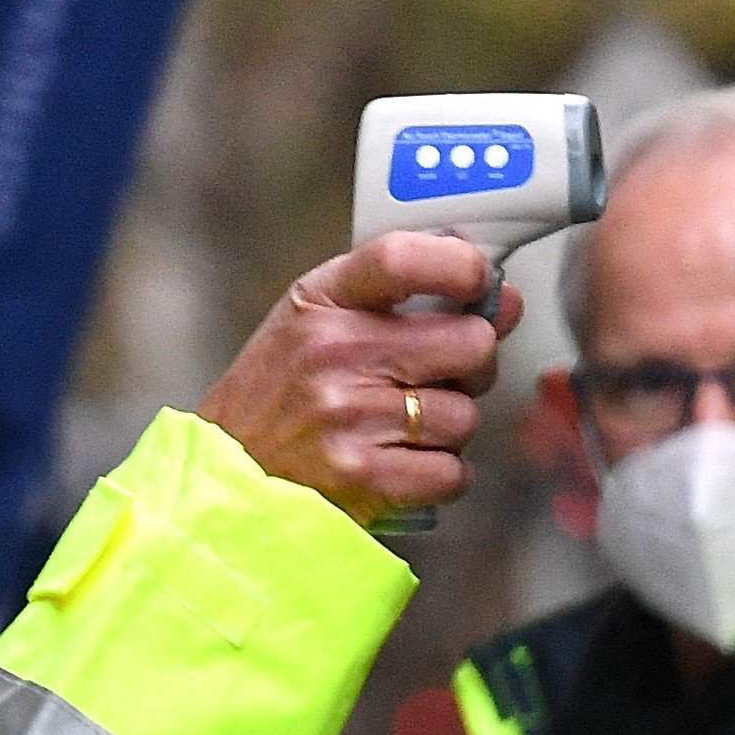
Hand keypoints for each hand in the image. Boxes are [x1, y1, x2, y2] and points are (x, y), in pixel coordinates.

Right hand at [201, 233, 517, 521]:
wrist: (230, 474)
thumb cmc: (281, 394)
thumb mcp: (317, 322)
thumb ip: (402, 303)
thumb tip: (505, 303)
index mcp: (323, 302)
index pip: (403, 259)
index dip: (462, 265)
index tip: (481, 281)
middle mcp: (335, 351)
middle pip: (470, 343)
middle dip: (473, 364)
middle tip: (444, 377)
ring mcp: (349, 414)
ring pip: (465, 415)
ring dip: (451, 428)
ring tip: (407, 428)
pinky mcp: (363, 474)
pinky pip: (452, 472)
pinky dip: (443, 475)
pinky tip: (406, 465)